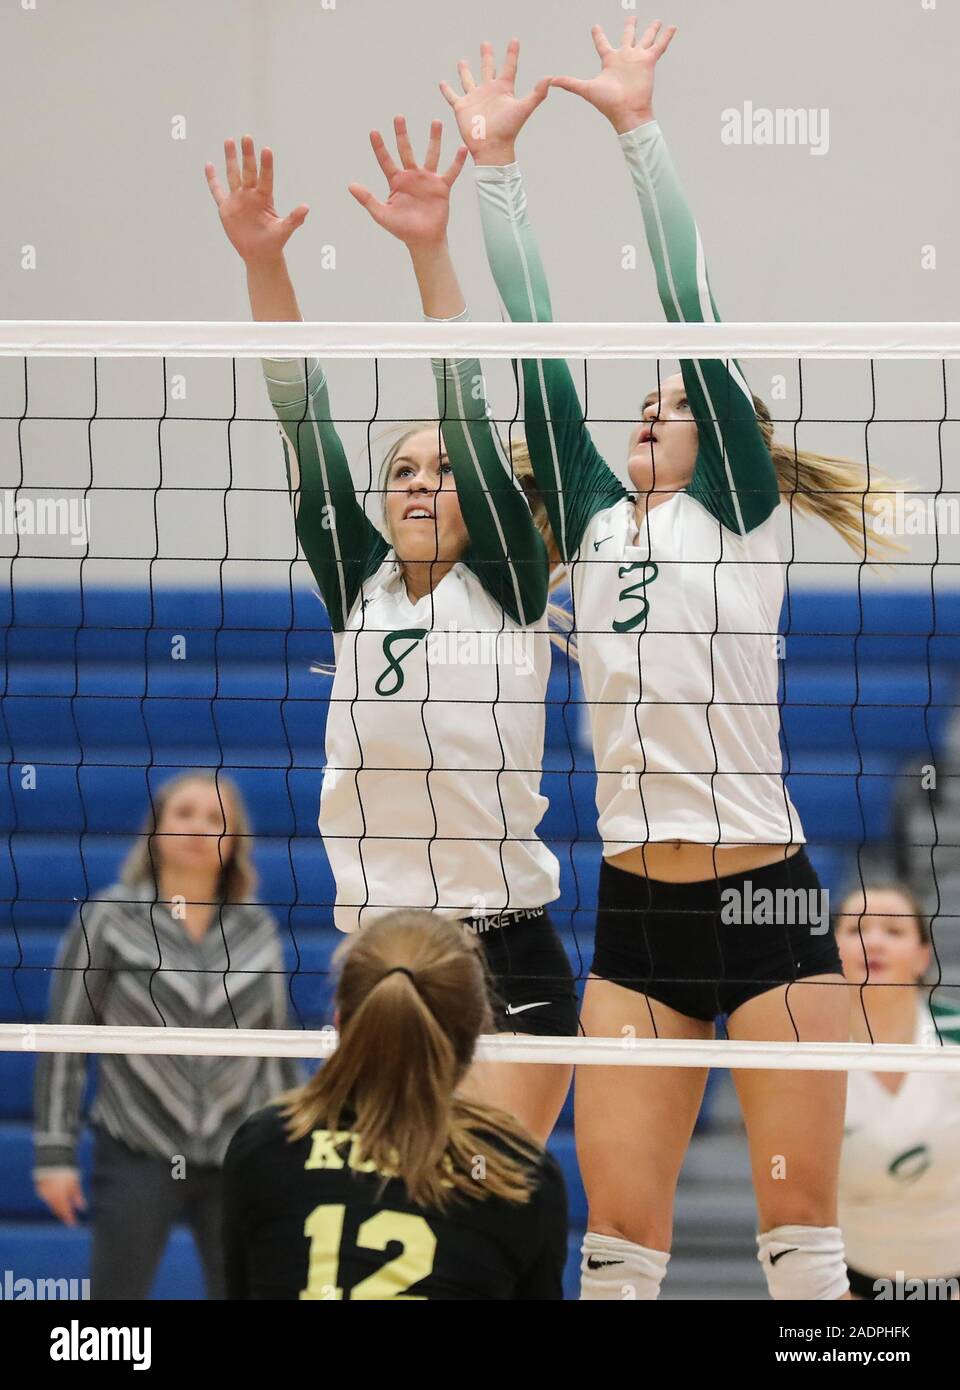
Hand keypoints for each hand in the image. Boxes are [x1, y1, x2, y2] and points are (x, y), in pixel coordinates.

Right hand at [35, 1169, 85, 1226]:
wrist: (53, 1159)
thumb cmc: (67, 1171)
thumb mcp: (75, 1183)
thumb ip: (78, 1196)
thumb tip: (83, 1208)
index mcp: (60, 1196)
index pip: (65, 1211)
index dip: (70, 1219)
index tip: (74, 1225)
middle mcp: (50, 1197)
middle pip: (57, 1209)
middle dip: (64, 1214)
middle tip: (69, 1219)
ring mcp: (43, 1193)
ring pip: (51, 1205)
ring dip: (58, 1208)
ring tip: (64, 1210)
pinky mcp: (39, 1189)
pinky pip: (46, 1198)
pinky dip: (51, 1200)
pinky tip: (56, 1200)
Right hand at [205, 136, 308, 265]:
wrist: (259, 254)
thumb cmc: (273, 242)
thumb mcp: (284, 230)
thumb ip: (294, 219)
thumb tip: (306, 207)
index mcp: (265, 198)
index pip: (266, 178)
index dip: (266, 165)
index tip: (266, 150)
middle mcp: (251, 195)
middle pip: (248, 171)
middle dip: (247, 155)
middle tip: (246, 137)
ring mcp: (238, 199)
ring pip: (233, 175)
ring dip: (231, 159)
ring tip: (229, 140)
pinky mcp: (226, 208)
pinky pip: (218, 191)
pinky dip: (212, 179)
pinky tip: (209, 165)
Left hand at [348, 117, 466, 247]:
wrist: (423, 240)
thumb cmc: (402, 229)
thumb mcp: (382, 214)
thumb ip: (367, 199)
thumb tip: (350, 185)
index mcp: (396, 181)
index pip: (385, 160)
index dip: (379, 147)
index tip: (373, 131)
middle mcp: (411, 176)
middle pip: (406, 150)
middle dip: (402, 134)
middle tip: (398, 117)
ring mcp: (427, 180)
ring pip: (431, 154)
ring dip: (434, 139)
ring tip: (435, 122)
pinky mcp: (441, 187)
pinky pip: (451, 171)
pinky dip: (457, 161)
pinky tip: (462, 148)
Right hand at [439, 38, 549, 164]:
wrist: (492, 148)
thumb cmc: (509, 130)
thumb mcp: (524, 109)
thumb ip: (537, 94)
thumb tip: (551, 78)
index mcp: (503, 89)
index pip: (509, 66)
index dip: (512, 53)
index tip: (514, 40)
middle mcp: (488, 91)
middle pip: (487, 69)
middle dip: (487, 56)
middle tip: (485, 43)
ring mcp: (474, 99)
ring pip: (468, 80)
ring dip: (465, 71)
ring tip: (462, 61)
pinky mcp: (462, 108)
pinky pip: (452, 96)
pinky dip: (447, 90)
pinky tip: (442, 83)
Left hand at [551, 17, 676, 133]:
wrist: (627, 112)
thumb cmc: (608, 103)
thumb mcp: (586, 88)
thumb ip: (569, 82)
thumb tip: (550, 81)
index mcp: (609, 61)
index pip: (602, 44)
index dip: (598, 35)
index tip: (595, 27)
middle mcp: (624, 58)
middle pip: (628, 37)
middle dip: (630, 26)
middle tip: (632, 17)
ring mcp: (637, 59)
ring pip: (646, 38)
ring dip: (651, 29)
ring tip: (657, 20)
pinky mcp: (649, 62)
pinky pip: (659, 46)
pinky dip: (666, 37)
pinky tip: (672, 27)